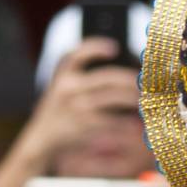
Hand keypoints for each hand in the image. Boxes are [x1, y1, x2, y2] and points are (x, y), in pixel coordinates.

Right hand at [20, 39, 140, 167]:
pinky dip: (128, 124)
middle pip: (107, 77)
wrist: (41, 139)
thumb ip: (81, 79)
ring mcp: (76, 106)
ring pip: (114, 97)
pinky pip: (112, 121)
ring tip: (145, 101)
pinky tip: (137, 125)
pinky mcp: (84, 125)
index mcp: (62, 76)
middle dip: (130, 80)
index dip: (96, 47)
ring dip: (134, 99)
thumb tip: (120, 76)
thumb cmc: (58, 112)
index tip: (114, 48)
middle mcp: (68, 88)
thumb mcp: (60, 90)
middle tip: (145, 83)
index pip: (77, 54)